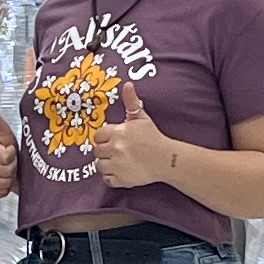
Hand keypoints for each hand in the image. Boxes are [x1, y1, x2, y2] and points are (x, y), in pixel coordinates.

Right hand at [0, 94, 21, 202]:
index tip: (12, 151)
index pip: (5, 156)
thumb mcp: (6, 133)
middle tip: (12, 163)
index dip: (12, 156)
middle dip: (12, 168)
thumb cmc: (9, 149)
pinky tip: (4, 182)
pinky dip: (4, 190)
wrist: (11, 167)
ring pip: (2, 183)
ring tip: (8, 173)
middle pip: (4, 171)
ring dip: (9, 179)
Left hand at [92, 74, 179, 190]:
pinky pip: (107, 179)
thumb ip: (131, 102)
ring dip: (106, 164)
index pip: (98, 135)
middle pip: (97, 151)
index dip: (105, 137)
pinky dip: (112, 177)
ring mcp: (117, 165)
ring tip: (118, 161)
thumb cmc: (153, 137)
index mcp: (118, 132)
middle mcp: (115, 148)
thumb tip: (128, 84)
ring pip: (99, 165)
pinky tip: (120, 171)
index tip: (114, 139)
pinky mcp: (121, 179)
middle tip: (117, 151)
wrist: (166, 159)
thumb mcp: (141, 118)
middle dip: (105, 150)